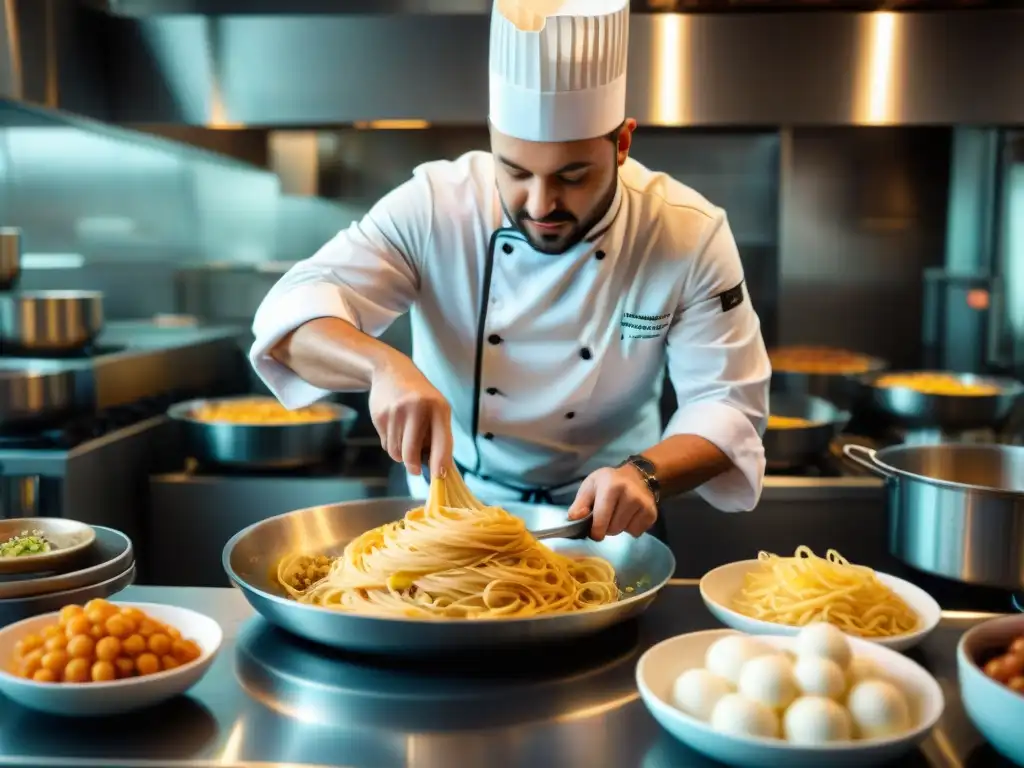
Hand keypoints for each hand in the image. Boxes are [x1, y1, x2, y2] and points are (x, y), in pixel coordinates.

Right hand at [368, 353, 452, 479]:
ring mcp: (396, 412)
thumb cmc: (420, 396)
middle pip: (412, 452)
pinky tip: (395, 429)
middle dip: (413, 465)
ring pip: (397, 451)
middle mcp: (417, 408)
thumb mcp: (436, 408)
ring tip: (405, 438)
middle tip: (415, 470)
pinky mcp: (379, 416)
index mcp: (438, 407)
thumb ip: (438, 434)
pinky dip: (391, 444)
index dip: (440, 461)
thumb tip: (439, 467)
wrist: (391, 371)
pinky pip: (386, 444)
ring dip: (401, 454)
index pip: (442, 440)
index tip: (439, 476)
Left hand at [567, 465, 657, 540]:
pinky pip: (636, 532)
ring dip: (618, 528)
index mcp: (612, 487)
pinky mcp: (652, 513)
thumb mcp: (590, 486)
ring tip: (618, 514)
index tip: (593, 531)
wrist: (637, 475)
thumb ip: (580, 503)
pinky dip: (630, 528)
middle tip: (607, 516)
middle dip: (606, 527)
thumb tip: (573, 518)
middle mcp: (630, 495)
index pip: (601, 519)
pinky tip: (629, 516)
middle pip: (613, 529)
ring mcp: (643, 504)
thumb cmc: (608, 482)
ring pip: (625, 531)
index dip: (595, 531)